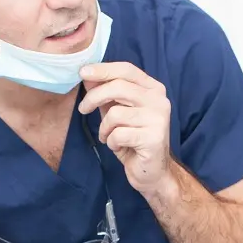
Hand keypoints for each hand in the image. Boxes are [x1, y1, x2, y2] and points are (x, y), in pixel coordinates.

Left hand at [78, 63, 172, 197]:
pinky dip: (112, 142)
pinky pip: (118, 134)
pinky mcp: (153, 138)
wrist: (151, 172)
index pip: (126, 69)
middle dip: (94, 97)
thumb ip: (106, 95)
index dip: (103, 69)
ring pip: (115, 113)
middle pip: (118, 87)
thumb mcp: (117, 114)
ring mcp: (158, 119)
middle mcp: (159, 100)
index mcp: (153, 89)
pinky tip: (119, 147)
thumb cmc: (133, 141)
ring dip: (104, 128)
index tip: (82, 72)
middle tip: (83, 109)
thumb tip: (88, 76)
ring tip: (108, 137)